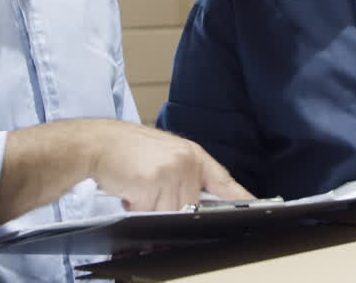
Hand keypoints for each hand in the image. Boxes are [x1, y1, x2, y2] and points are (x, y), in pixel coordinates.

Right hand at [88, 121, 251, 211]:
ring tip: (138, 187)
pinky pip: (150, 212)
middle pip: (190, 207)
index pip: (223, 180)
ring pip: (169, 213)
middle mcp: (186, 162)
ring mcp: (171, 171)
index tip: (257, 206)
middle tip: (150, 190)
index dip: (240, 197)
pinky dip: (137, 207)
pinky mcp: (152, 181)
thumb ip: (185, 177)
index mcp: (193, 155)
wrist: (98, 143)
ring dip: (150, 208)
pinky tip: (130, 189)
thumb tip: (194, 205)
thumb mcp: (165, 155)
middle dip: (167, 207)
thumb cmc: (128, 150)